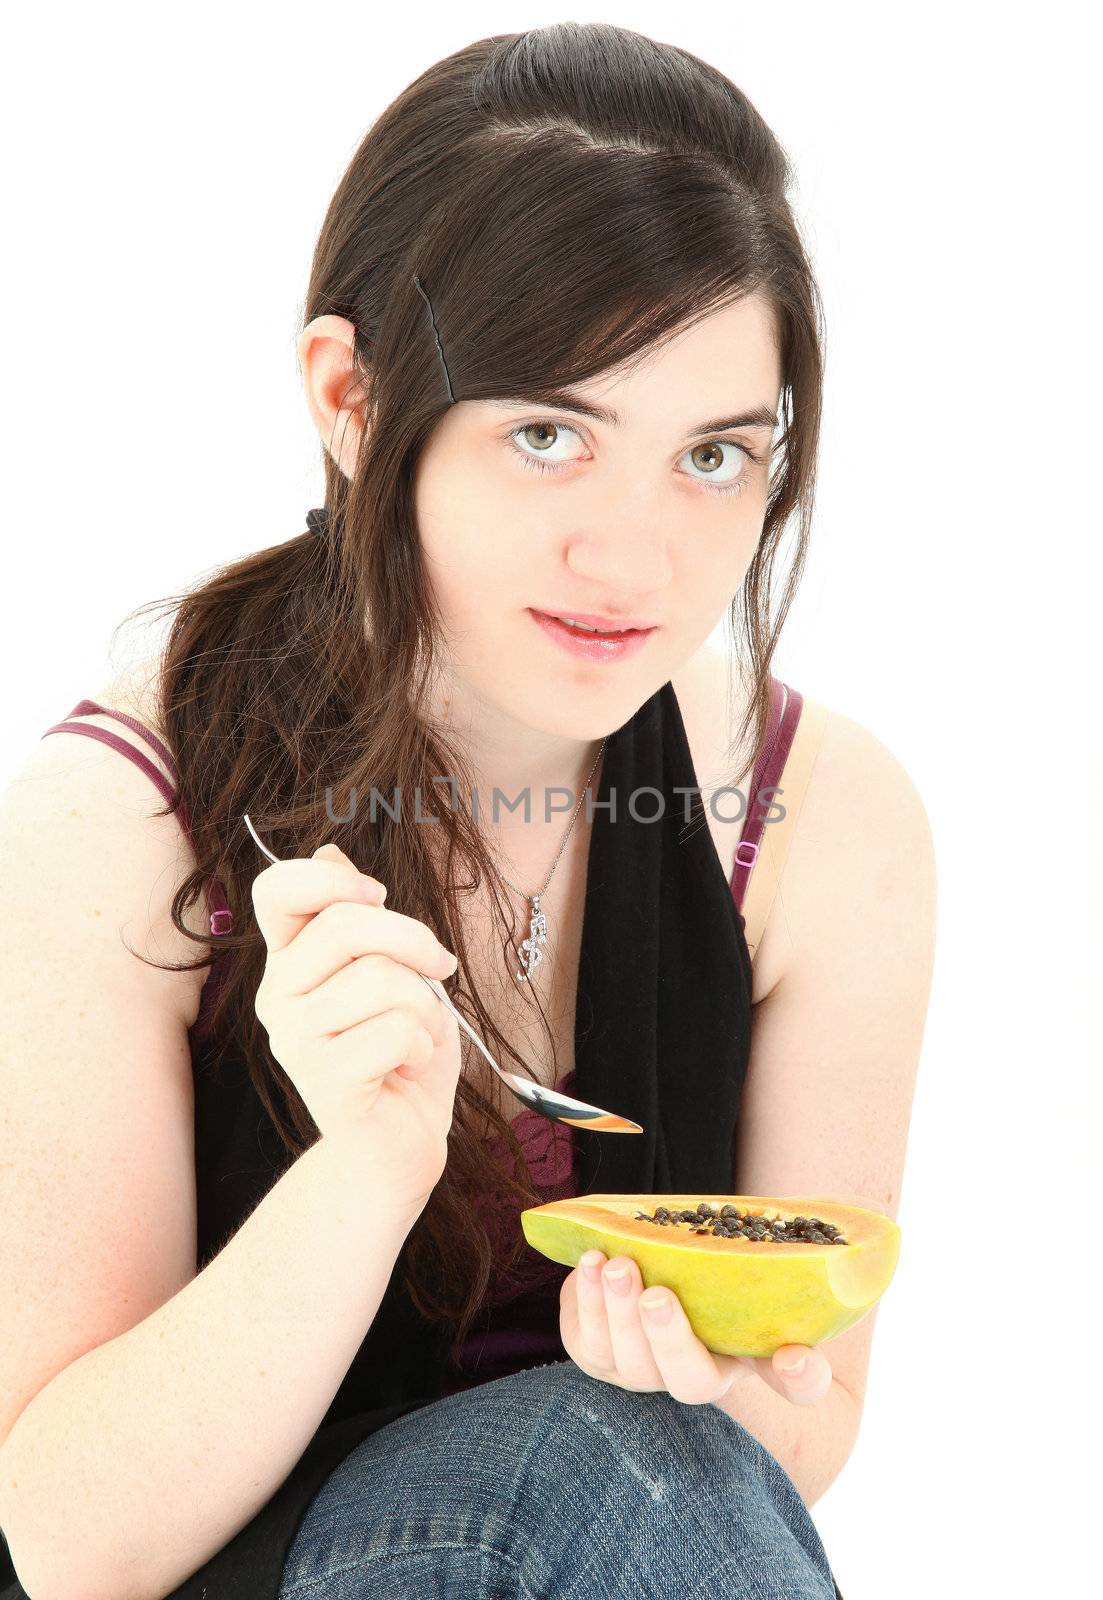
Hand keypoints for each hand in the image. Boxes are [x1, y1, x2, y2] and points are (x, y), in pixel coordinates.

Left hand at [559, 1250, 833, 1406]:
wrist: (648, 1269)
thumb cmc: (702, 1281)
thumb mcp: (739, 1280)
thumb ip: (776, 1291)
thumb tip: (807, 1309)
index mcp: (748, 1358)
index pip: (793, 1387)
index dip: (801, 1379)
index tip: (794, 1357)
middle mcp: (690, 1378)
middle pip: (684, 1379)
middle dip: (668, 1337)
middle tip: (658, 1294)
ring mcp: (637, 1372)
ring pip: (625, 1359)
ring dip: (615, 1310)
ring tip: (615, 1265)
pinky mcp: (594, 1352)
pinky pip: (585, 1338)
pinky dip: (584, 1298)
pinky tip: (590, 1262)